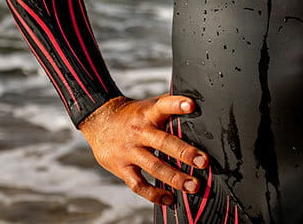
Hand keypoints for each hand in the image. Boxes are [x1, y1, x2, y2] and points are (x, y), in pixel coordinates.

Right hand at [78, 94, 208, 205]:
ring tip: (193, 186)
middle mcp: (139, 131)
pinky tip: (170, 199)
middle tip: (203, 161)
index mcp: (148, 113)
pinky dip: (154, 194)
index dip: (176, 104)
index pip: (163, 105)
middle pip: (163, 142)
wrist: (99, 121)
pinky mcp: (122, 168)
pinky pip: (138, 184)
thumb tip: (198, 103)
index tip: (191, 105)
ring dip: (175, 178)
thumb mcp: (148, 106)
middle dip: (184, 152)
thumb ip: (169, 106)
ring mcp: (130, 151)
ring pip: (153, 166)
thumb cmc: (133, 115)